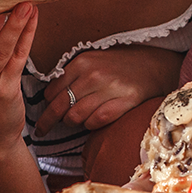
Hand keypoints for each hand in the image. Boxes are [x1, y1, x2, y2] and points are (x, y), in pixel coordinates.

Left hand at [35, 46, 182, 134]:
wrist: (150, 65)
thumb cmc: (116, 66)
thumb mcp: (91, 61)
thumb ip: (71, 75)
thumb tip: (49, 97)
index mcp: (81, 63)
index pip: (52, 91)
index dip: (46, 105)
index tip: (44, 113)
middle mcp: (92, 75)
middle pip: (60, 106)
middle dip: (47, 122)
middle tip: (41, 131)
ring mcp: (108, 89)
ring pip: (76, 116)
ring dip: (72, 123)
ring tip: (74, 122)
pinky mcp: (123, 102)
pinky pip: (96, 121)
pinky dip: (89, 125)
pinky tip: (91, 122)